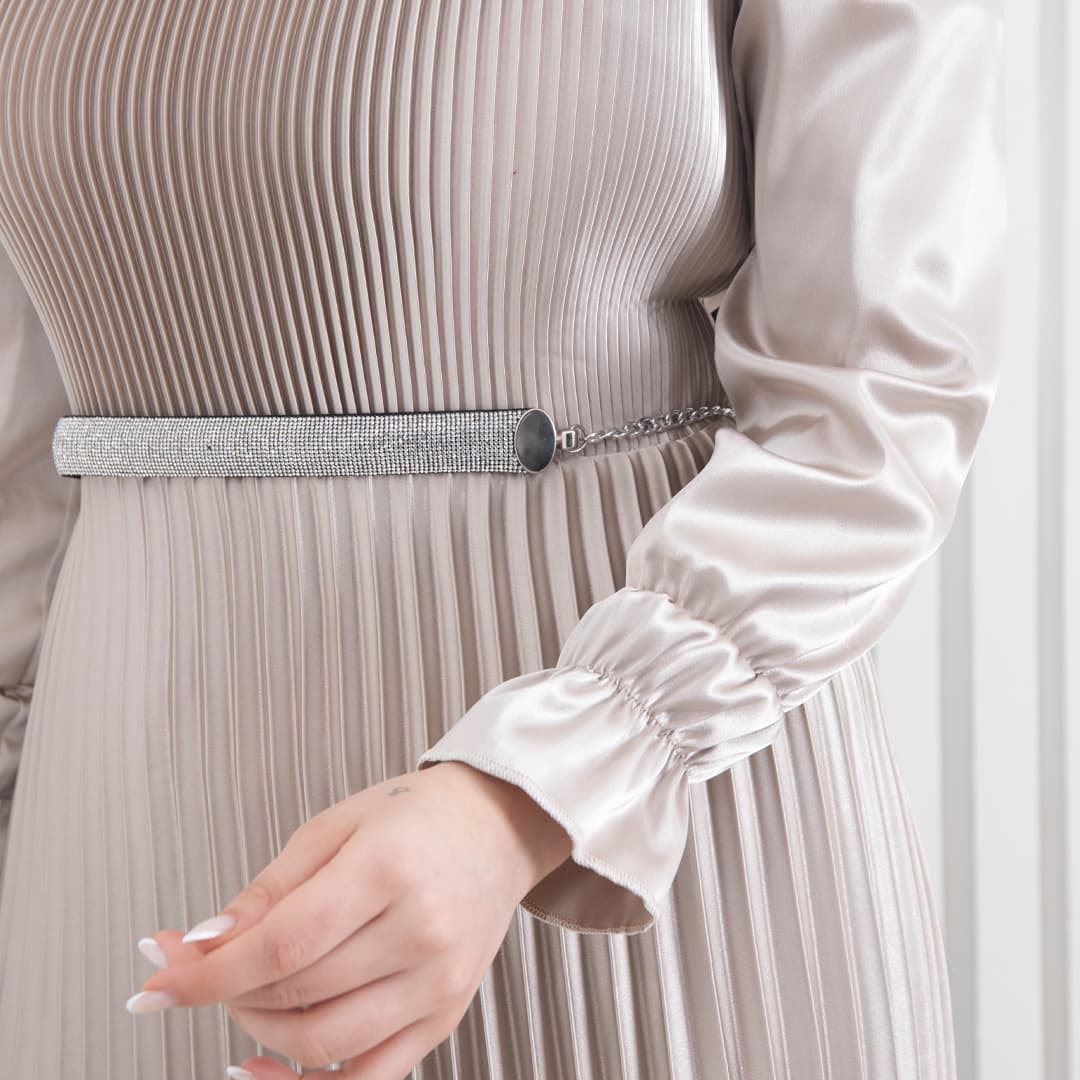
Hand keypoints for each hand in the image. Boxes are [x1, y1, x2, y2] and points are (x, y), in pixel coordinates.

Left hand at [126, 761, 572, 1077]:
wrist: (497, 828)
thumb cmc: (418, 816)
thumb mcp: (335, 825)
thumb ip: (269, 889)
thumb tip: (202, 945)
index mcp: (389, 868)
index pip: (283, 943)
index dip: (210, 973)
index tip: (162, 982)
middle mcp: (421, 931)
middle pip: (297, 993)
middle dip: (226, 992)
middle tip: (197, 971)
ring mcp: (437, 982)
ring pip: (323, 1043)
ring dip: (259, 1032)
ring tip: (243, 996)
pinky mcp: (445, 1015)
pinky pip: (369, 1079)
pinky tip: (269, 1065)